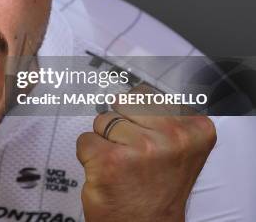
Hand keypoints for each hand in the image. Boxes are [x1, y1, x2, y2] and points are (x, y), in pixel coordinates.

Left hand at [76, 85, 216, 221]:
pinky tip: (108, 173)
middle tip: (133, 154)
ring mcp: (141, 148)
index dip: (137, 116)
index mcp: (194, 129)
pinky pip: (85, 140)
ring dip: (105, 142)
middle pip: (122, 103)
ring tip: (122, 165)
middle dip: (120, 126)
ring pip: (102, 120)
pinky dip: (89, 156)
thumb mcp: (178, 148)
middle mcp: (172, 137)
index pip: (146, 94)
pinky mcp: (110, 160)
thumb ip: (163, 116)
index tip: (146, 135)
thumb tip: (135, 91)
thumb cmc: (158, 190)